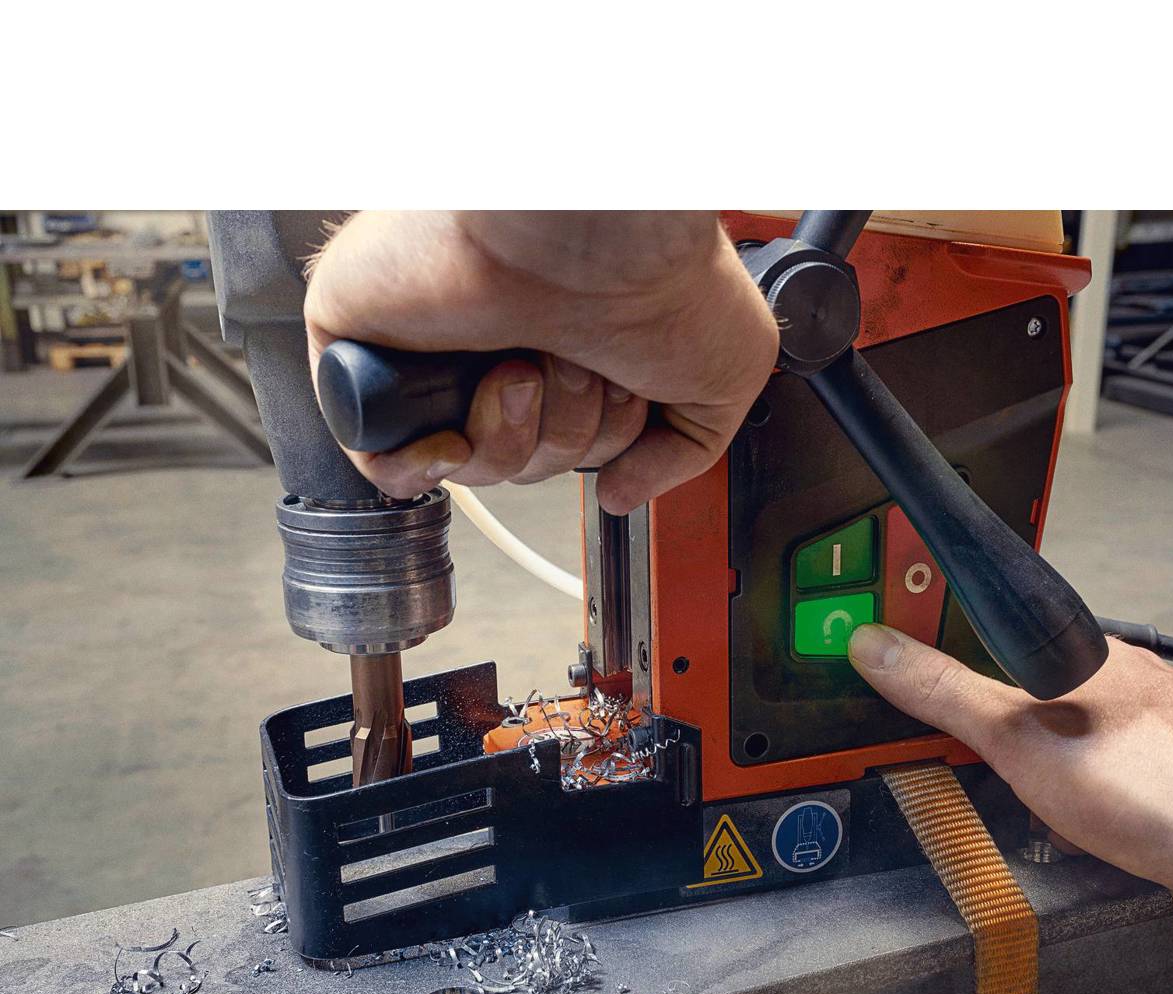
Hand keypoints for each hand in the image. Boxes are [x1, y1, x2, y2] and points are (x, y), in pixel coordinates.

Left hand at [303, 211, 778, 512]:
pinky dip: (423, 462)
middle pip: (516, 463)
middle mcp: (497, 340)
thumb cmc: (663, 279)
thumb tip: (622, 498)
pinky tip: (459, 423)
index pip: (560, 445)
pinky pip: (379, 457)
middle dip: (560, 438)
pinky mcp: (365, 343)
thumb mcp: (720, 385)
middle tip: (580, 367)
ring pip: (462, 466)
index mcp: (564, 344)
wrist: (597, 229)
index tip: (625, 393)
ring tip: (528, 365)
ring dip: (512, 437)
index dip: (595, 446)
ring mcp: (430, 344)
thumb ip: (679, 456)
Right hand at [848, 624, 1172, 950]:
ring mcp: (1133, 747)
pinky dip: (1056, 815)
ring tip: (991, 801)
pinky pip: (1081, 797)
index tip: (877, 658)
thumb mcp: (1024, 739)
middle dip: (970, 733)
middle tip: (932, 754)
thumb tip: (879, 649)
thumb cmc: (1170, 789)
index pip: (977, 634)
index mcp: (1078, 658)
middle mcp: (1109, 695)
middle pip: (1009, 697)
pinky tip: (1055, 835)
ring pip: (1046, 753)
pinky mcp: (1149, 799)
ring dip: (1017, 781)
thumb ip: (948, 694)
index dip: (924, 647)